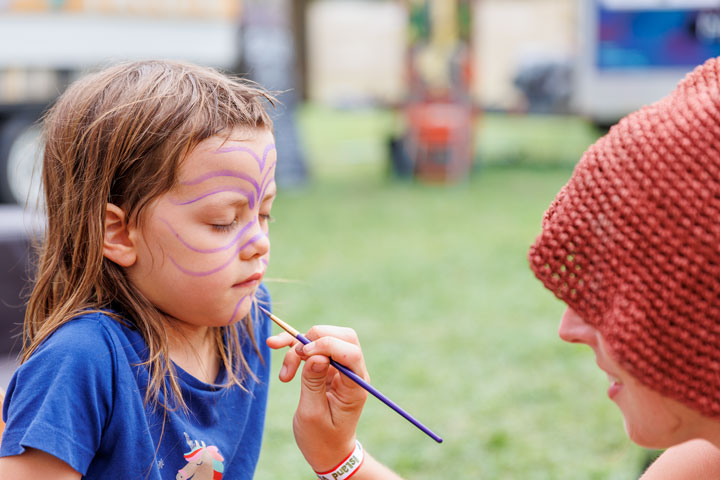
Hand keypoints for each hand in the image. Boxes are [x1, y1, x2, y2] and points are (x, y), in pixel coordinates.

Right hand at [267, 325, 368, 471]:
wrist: (327, 450)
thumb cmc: (321, 438)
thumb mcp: (312, 414)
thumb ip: (313, 383)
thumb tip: (316, 355)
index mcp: (355, 386)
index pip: (350, 351)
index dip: (327, 345)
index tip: (303, 355)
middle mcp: (352, 372)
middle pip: (340, 336)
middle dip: (313, 339)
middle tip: (294, 358)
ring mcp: (340, 368)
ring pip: (323, 338)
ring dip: (298, 347)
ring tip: (284, 374)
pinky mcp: (327, 367)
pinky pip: (312, 347)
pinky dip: (294, 347)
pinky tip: (276, 345)